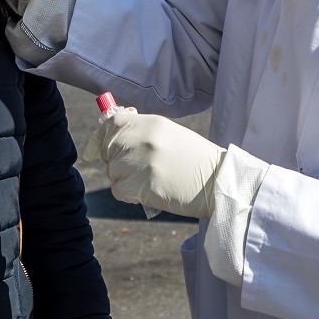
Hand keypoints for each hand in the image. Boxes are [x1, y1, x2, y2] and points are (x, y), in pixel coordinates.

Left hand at [92, 108, 224, 217]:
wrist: (221, 185)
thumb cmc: (195, 161)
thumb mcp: (169, 135)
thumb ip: (140, 132)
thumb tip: (105, 134)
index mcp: (151, 123)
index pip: (111, 123)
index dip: (102, 136)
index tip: (97, 147)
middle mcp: (143, 139)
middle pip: (108, 150)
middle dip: (116, 160)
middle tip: (138, 169)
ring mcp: (140, 162)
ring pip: (112, 171)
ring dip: (125, 179)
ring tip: (151, 180)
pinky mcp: (139, 186)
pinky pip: (118, 189)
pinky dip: (129, 194)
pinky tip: (149, 191)